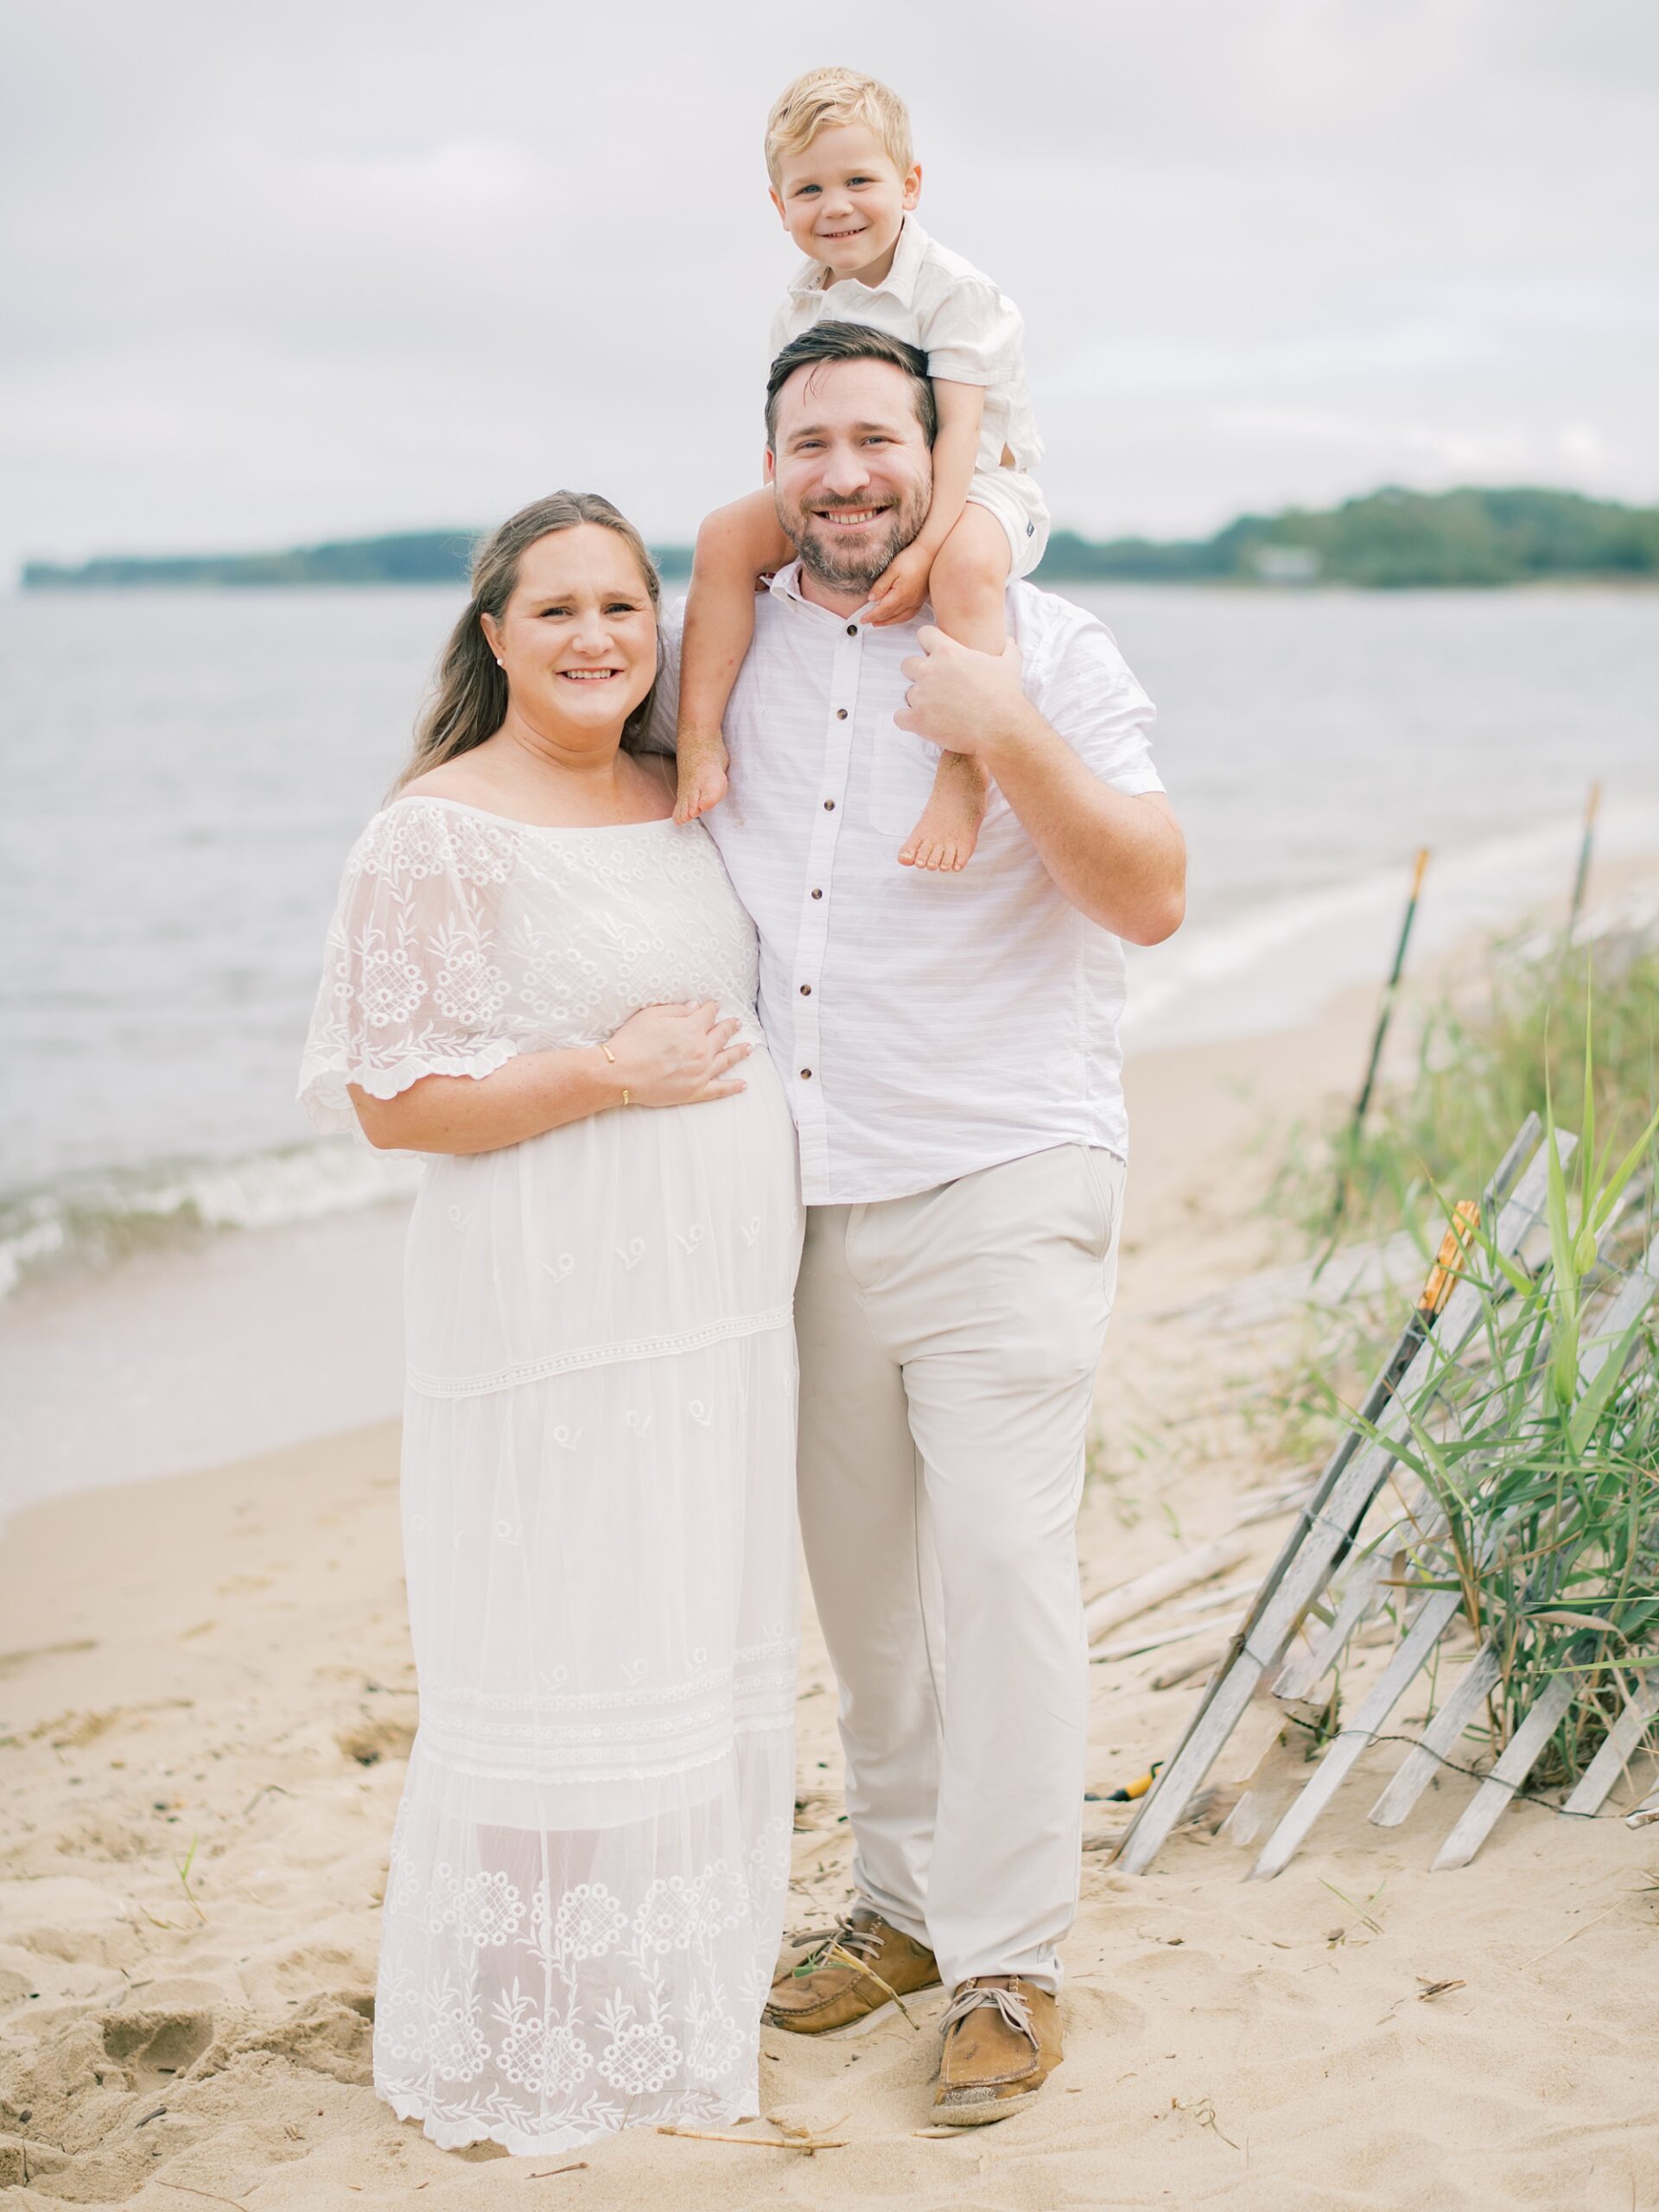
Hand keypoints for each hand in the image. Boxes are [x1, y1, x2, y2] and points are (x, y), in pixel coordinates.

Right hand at [605, 1001, 750, 1107]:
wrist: (621, 1073)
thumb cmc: (632, 1042)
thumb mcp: (652, 1015)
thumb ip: (677, 1010)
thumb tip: (695, 1007)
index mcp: (691, 1029)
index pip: (707, 1015)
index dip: (711, 1008)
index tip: (714, 1006)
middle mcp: (701, 1050)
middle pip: (721, 1035)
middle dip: (729, 1027)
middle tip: (737, 1023)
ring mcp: (701, 1072)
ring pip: (726, 1060)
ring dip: (739, 1052)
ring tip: (749, 1048)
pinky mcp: (695, 1091)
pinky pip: (720, 1089)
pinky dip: (733, 1086)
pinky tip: (743, 1084)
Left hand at [863, 541, 935, 626]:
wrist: (931, 554)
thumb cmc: (913, 559)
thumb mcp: (892, 570)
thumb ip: (881, 586)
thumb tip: (871, 598)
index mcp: (900, 596)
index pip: (882, 611)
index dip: (871, 616)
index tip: (863, 619)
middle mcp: (909, 602)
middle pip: (890, 616)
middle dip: (878, 620)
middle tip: (868, 621)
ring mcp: (917, 602)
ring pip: (900, 618)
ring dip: (888, 622)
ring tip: (879, 622)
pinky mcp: (921, 599)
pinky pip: (910, 615)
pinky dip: (900, 619)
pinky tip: (897, 617)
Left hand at [895, 627, 1028, 757]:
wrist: (1001, 727)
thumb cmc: (1005, 694)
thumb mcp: (1010, 664)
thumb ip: (1007, 649)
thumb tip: (1011, 642)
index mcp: (947, 652)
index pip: (923, 634)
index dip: (929, 645)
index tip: (936, 655)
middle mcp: (929, 670)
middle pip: (907, 664)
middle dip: (919, 674)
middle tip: (936, 686)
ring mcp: (921, 696)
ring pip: (908, 693)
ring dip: (919, 700)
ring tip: (939, 710)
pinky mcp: (918, 720)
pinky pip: (899, 717)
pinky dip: (909, 721)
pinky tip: (924, 723)